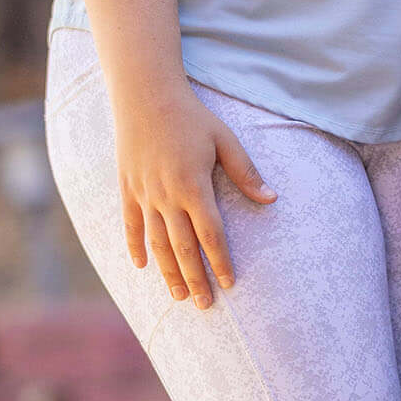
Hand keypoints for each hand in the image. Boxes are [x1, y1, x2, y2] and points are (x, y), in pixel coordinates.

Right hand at [112, 81, 273, 307]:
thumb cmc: (192, 117)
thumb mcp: (225, 140)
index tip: (231, 283)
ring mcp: (144, 195)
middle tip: (206, 304)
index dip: (221, 261)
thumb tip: (272, 199)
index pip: (211, 234)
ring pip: (156, 243)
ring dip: (168, 272)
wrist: (145, 97)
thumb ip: (245, 173)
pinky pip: (130, 225)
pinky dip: (136, 247)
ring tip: (179, 296)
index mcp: (193, 187)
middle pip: (183, 247)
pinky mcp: (127, 189)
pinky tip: (143, 266)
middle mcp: (166, 197)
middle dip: (196, 278)